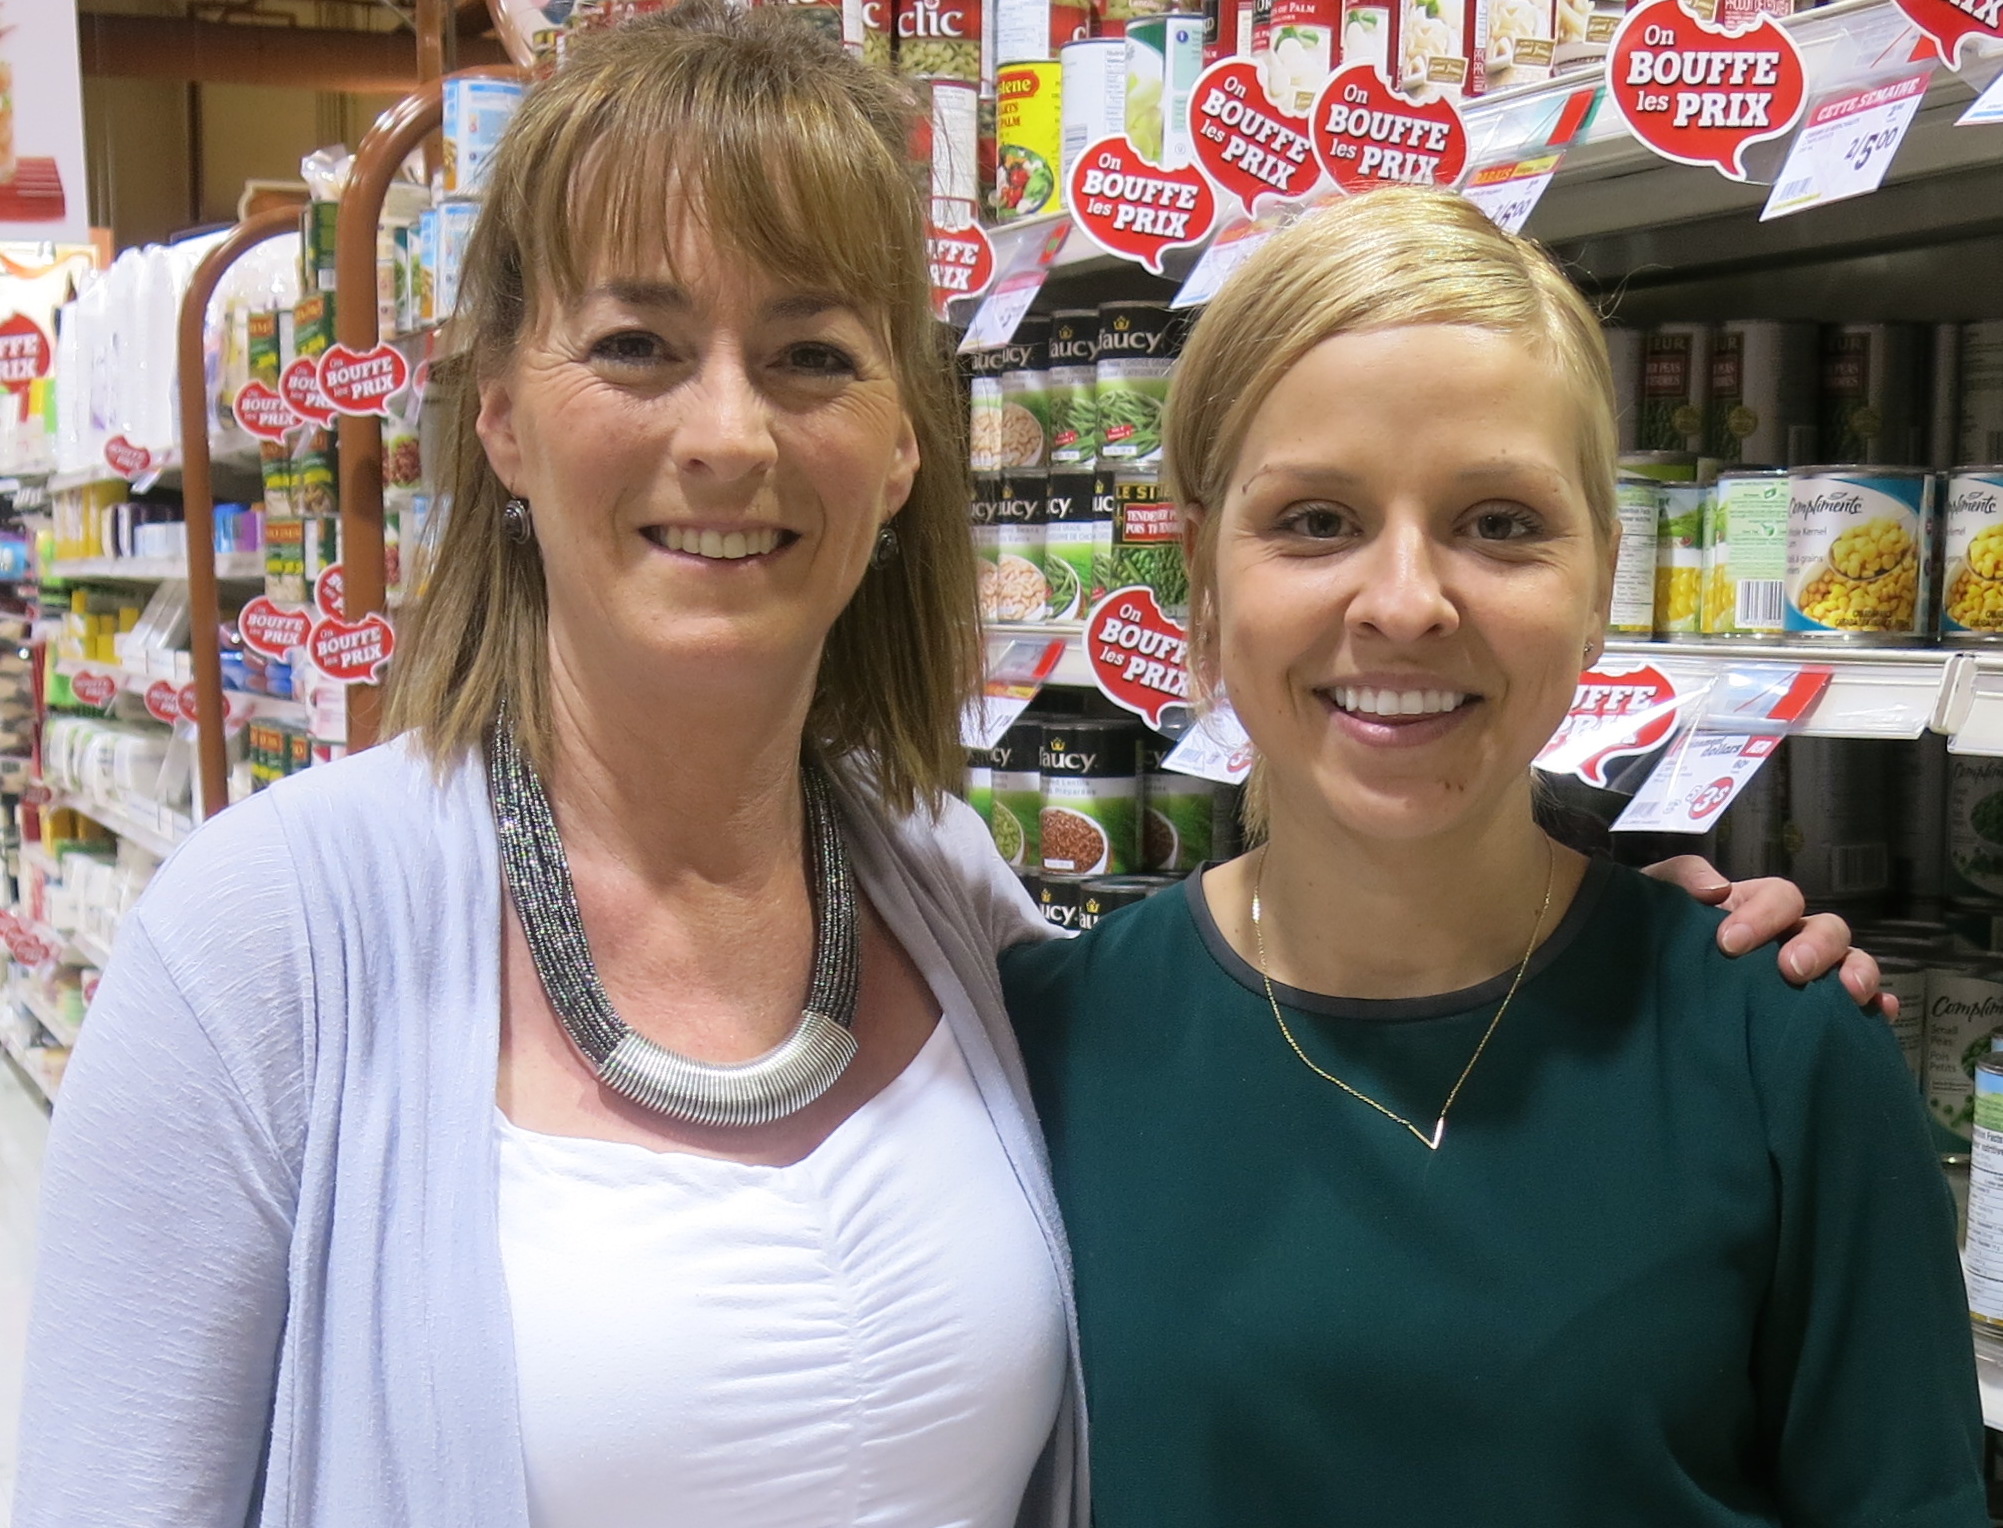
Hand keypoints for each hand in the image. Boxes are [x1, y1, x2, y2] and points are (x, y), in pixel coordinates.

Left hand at [1641, 856, 1888, 1018]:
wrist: (1645, 985)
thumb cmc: (1659, 932)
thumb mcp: (1658, 895)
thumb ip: (1681, 877)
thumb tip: (1717, 890)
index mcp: (1756, 906)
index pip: (1780, 897)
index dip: (1763, 915)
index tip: (1729, 943)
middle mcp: (1790, 936)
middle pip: (1825, 928)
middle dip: (1816, 946)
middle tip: (1791, 969)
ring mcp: (1809, 971)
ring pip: (1850, 960)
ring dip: (1856, 971)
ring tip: (1849, 992)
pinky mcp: (1816, 1008)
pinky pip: (1861, 1002)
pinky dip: (1877, 1003)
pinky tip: (1881, 1011)